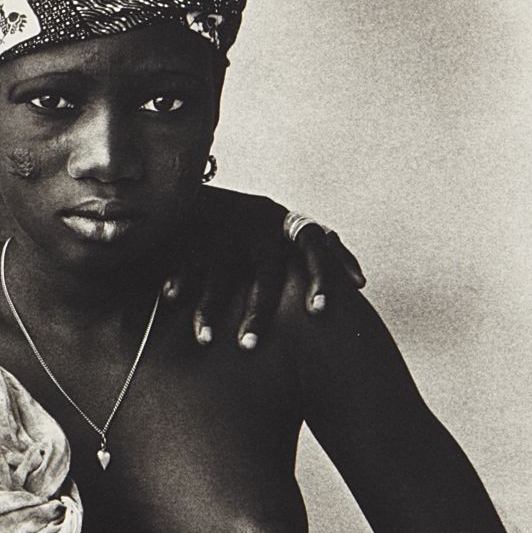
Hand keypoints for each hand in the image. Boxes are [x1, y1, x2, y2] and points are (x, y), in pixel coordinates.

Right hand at [167, 187, 366, 349]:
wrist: (185, 185)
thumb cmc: (245, 221)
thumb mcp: (280, 226)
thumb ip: (318, 246)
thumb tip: (360, 282)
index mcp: (282, 222)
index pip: (313, 244)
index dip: (322, 275)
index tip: (322, 311)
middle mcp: (255, 224)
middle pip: (263, 273)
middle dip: (257, 313)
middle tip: (250, 347)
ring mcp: (220, 228)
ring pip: (219, 275)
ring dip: (209, 310)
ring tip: (206, 342)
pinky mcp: (187, 230)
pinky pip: (184, 262)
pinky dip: (178, 283)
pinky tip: (171, 301)